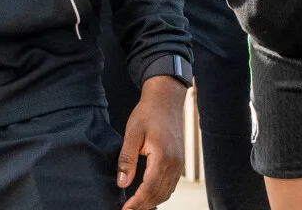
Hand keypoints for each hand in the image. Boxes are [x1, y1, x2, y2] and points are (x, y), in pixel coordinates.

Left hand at [117, 76, 185, 209]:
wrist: (166, 101)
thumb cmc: (148, 114)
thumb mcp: (132, 133)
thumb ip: (127, 159)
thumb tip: (122, 182)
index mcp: (163, 157)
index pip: (150, 188)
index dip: (137, 202)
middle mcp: (174, 164)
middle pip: (160, 194)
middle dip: (143, 206)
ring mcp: (179, 165)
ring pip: (166, 193)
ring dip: (151, 202)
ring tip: (134, 207)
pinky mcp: (178, 164)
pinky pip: (170, 186)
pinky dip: (158, 194)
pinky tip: (146, 196)